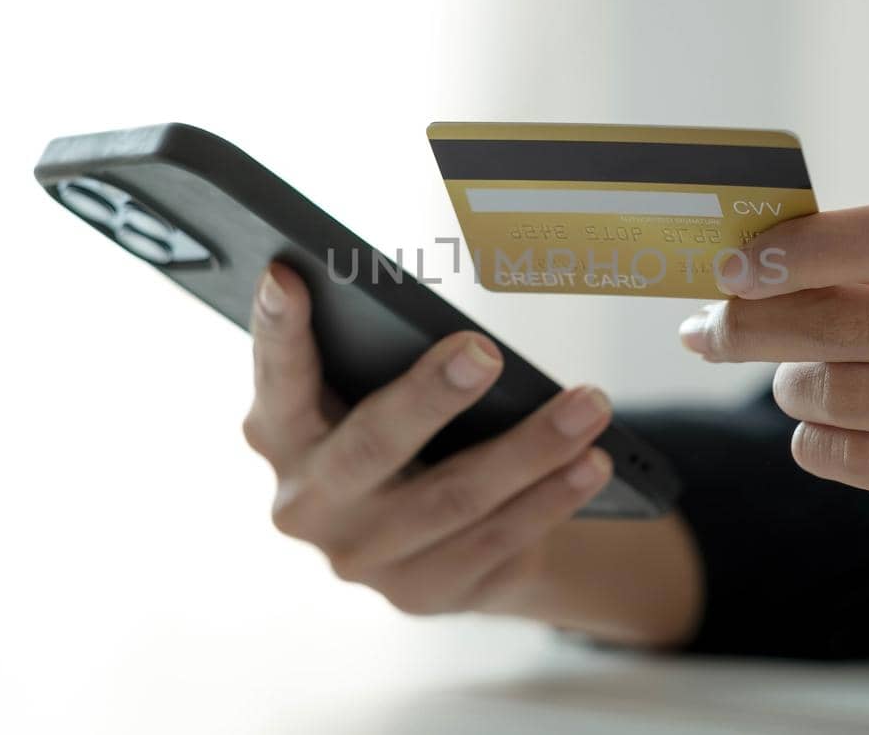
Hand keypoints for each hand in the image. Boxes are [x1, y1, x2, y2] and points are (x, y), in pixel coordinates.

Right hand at [242, 262, 614, 616]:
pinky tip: (591, 463)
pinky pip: (494, 540)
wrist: (436, 539)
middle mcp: (305, 503)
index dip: (277, 331)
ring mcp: (359, 558)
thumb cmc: (405, 433)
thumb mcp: (374, 395)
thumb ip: (377, 363)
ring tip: (589, 404)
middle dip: (431, 397)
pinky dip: (549, 497)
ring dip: (530, 448)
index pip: (277, 377)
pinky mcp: (417, 594)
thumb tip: (453, 335)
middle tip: (485, 352)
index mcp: (280, 434)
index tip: (286, 274)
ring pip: (452, 498)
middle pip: (371, 446)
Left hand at [679, 202, 868, 585]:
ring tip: (794, 384)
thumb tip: (754, 267)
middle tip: (710, 330)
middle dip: (757, 325)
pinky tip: (821, 434)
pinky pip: (865, 460)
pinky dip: (820, 443)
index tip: (731, 263)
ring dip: (793, 388)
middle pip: (852, 325)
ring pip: (847, 397)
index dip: (800, 248)